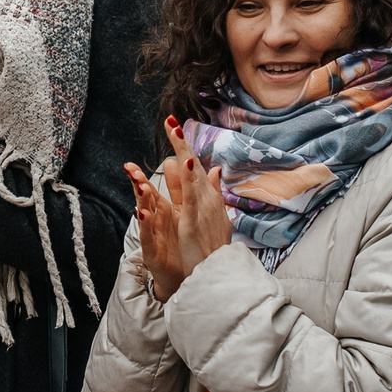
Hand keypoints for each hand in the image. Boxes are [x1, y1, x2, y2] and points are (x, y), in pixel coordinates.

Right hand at [125, 159, 186, 303]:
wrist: (183, 276)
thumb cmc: (179, 247)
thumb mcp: (180, 216)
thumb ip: (178, 192)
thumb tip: (177, 169)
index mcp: (162, 213)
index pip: (150, 191)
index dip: (142, 177)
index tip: (132, 163)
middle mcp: (154, 223)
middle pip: (144, 201)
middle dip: (137, 185)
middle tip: (131, 169)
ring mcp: (152, 237)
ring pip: (144, 216)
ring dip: (141, 202)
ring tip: (139, 187)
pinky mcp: (153, 252)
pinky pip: (148, 237)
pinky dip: (145, 226)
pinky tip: (143, 215)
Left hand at [163, 122, 233, 278]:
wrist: (220, 272)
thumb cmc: (215, 247)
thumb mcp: (215, 215)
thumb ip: (215, 191)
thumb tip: (217, 169)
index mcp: (208, 197)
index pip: (196, 166)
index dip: (186, 147)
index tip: (176, 127)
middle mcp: (208, 198)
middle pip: (193, 164)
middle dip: (182, 141)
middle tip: (170, 119)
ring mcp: (202, 207)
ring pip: (191, 173)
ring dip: (183, 150)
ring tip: (174, 128)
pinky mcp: (195, 219)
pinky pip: (190, 195)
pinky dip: (188, 177)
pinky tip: (185, 160)